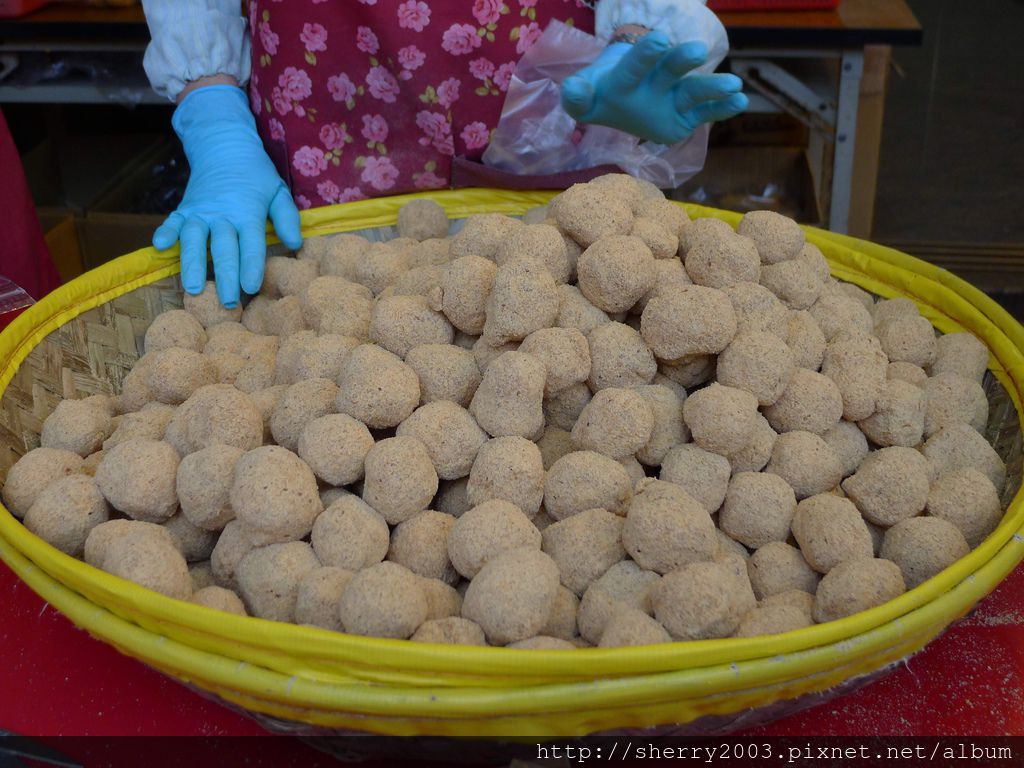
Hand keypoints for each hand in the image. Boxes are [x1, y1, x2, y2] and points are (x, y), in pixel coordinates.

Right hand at [153, 85, 301, 307]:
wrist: (224, 147)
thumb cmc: (256, 175)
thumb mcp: (278, 191)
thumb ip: (287, 218)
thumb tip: (296, 244)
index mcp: (248, 212)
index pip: (251, 243)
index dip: (251, 265)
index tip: (251, 287)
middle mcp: (223, 213)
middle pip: (223, 247)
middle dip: (224, 275)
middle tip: (227, 302)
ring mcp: (200, 211)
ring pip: (194, 239)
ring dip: (192, 264)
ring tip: (192, 289)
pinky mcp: (184, 209)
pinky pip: (171, 222)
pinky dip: (164, 232)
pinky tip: (160, 247)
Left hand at [561, 32, 747, 144]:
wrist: (621, 95)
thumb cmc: (601, 95)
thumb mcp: (584, 98)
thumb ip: (577, 95)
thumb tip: (572, 89)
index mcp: (629, 75)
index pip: (636, 64)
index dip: (646, 53)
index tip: (661, 39)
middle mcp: (656, 80)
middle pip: (670, 70)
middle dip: (681, 60)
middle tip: (696, 51)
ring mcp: (674, 97)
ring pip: (694, 90)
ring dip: (712, 87)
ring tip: (733, 84)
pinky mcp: (687, 116)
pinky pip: (706, 112)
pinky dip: (723, 108)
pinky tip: (741, 101)